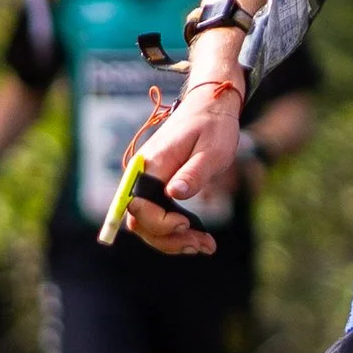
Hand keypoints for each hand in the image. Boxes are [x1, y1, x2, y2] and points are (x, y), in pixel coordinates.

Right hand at [125, 84, 240, 255]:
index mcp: (152, 163)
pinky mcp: (156, 186)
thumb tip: (173, 195)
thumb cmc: (214, 126)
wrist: (209, 107)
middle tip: (202, 244)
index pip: (139, 204)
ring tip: (204, 245)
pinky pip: (156, 216)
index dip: (160, 222)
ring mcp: (147, 181)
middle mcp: (142, 173)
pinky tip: (197, 238)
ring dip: (172, 240)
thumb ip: (193, 173)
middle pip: (139, 220)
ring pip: (146, 223)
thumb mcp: (213, 150)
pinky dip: (174, 231)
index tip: (188, 223)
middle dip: (168, 238)